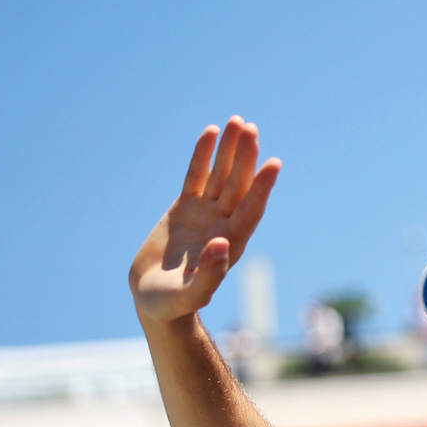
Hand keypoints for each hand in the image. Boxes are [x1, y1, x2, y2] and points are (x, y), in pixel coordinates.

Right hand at [130, 116, 280, 325]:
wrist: (153, 299)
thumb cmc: (172, 304)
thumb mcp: (189, 295)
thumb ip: (209, 276)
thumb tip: (222, 244)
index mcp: (230, 244)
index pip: (250, 210)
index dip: (262, 188)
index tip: (274, 164)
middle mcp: (222, 224)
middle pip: (239, 186)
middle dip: (246, 158)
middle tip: (251, 128)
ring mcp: (205, 214)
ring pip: (220, 175)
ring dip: (231, 150)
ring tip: (238, 122)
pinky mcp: (185, 208)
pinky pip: (196, 176)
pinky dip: (203, 155)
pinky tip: (212, 133)